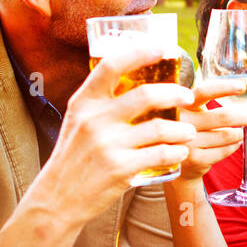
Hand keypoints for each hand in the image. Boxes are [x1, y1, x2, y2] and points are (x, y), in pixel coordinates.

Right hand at [45, 38, 195, 224]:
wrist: (57, 198)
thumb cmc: (74, 157)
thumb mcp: (78, 121)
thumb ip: (101, 101)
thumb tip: (134, 76)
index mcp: (84, 102)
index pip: (112, 65)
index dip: (141, 51)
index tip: (164, 48)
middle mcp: (95, 120)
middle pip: (146, 95)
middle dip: (175, 94)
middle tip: (188, 97)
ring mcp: (107, 145)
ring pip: (159, 128)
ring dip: (181, 129)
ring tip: (188, 132)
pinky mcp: (120, 169)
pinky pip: (160, 154)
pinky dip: (176, 152)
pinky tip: (180, 152)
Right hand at [173, 78, 246, 181]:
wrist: (173, 161)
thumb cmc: (190, 128)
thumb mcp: (193, 111)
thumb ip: (207, 100)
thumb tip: (244, 91)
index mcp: (182, 103)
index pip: (204, 91)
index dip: (224, 88)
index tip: (243, 86)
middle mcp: (181, 121)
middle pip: (224, 116)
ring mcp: (186, 142)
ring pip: (227, 136)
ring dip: (239, 134)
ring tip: (238, 134)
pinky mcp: (193, 159)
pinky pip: (225, 151)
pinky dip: (233, 147)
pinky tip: (231, 145)